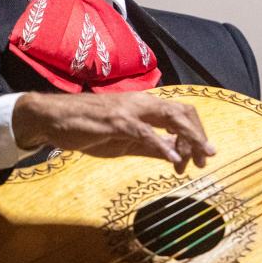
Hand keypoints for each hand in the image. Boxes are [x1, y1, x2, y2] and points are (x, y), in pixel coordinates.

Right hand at [11, 91, 214, 173]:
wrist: (54, 118)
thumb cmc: (88, 128)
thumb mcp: (124, 142)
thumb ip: (150, 146)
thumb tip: (175, 154)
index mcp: (146, 107)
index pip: (181, 113)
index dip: (196, 133)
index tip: (198, 158)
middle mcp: (142, 103)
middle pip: (183, 112)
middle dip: (200, 135)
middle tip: (208, 157)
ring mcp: (130, 110)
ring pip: (170, 117)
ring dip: (189, 138)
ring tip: (199, 158)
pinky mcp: (116, 121)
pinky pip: (145, 132)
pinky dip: (161, 145)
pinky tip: (172, 159)